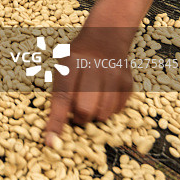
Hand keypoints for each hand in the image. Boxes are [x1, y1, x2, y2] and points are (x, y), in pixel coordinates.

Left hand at [44, 25, 133, 144]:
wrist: (105, 37)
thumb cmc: (76, 57)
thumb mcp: (61, 66)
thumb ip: (60, 93)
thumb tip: (55, 130)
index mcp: (71, 62)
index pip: (62, 98)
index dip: (56, 122)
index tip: (51, 142)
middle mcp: (93, 67)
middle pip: (85, 109)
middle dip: (79, 118)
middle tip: (78, 112)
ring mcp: (113, 74)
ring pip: (103, 114)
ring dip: (95, 114)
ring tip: (92, 99)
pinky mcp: (128, 82)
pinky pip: (118, 110)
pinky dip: (109, 109)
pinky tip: (104, 94)